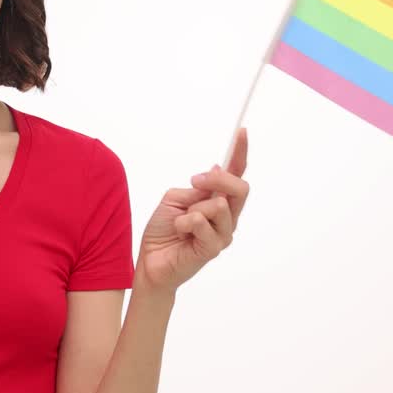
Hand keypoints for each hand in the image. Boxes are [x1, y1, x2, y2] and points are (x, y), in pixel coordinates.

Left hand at [134, 128, 249, 295]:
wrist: (150, 261)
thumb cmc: (162, 231)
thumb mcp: (175, 199)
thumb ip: (197, 189)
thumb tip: (216, 170)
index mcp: (218, 202)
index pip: (235, 175)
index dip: (239, 153)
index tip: (241, 131)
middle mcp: (227, 217)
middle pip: (240, 188)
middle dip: (218, 179)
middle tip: (195, 181)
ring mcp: (223, 234)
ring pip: (219, 205)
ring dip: (192, 209)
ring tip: (180, 223)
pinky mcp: (214, 248)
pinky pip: (201, 222)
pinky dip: (184, 222)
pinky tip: (180, 233)